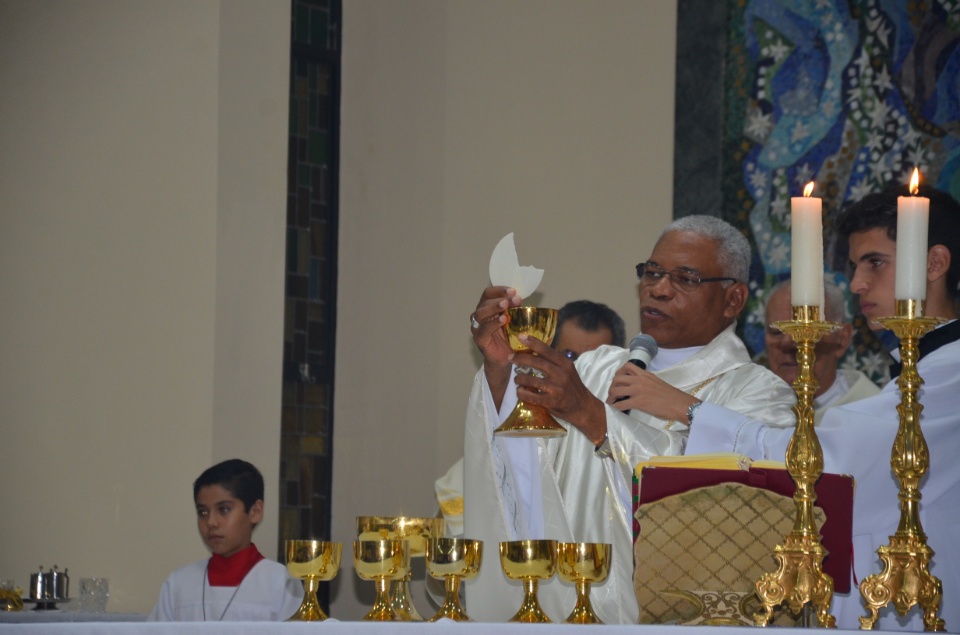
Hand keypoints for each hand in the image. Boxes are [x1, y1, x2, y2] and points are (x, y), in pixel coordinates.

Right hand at [470, 286, 522, 405]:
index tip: (514, 290)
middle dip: (499, 297)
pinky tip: (503, 320)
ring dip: (494, 307)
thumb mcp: (514, 321)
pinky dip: (493, 324)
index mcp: (487, 308)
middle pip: (484, 301)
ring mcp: (477, 327)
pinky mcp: (479, 339)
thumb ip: (515, 310)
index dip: (499, 290)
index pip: (489, 293)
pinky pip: (483, 330)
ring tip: (506, 305)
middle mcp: (479, 316)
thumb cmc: (509, 338)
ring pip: (480, 313)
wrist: (505, 360)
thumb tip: (523, 297)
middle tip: (513, 297)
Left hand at [511, 335, 606, 444]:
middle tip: (510, 357)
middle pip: (537, 362)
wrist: (582, 407)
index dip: (533, 342)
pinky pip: (531, 396)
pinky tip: (520, 392)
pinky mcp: (551, 401)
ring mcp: (556, 388)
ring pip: (531, 380)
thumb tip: (534, 351)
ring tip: (516, 379)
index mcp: (565, 364)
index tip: (521, 336)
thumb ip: (554, 362)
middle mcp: (562, 374)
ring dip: (520, 378)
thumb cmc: (572, 386)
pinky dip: (522, 393)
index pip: (547, 350)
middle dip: (521, 359)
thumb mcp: (567, 370)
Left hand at [605, 363, 696, 422]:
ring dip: (611, 396)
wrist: (679, 404)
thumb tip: (637, 386)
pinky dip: (615, 407)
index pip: (627, 366)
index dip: (619, 372)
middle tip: (613, 392)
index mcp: (645, 374)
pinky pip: (620, 404)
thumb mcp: (657, 381)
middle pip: (617, 378)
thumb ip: (645, 381)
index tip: (619, 380)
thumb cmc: (671, 395)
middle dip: (612, 386)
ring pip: (615, 390)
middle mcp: (639, 380)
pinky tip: (616, 409)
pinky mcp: (638, 402)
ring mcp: (638, 390)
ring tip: (611, 401)